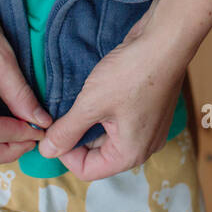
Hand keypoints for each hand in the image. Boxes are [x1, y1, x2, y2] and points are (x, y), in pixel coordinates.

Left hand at [38, 0, 190, 180]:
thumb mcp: (91, 104)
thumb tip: (46, 152)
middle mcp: (143, 146)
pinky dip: (104, 111)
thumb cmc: (131, 74)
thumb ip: (66, 131)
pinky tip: (98, 91)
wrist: (165, 41)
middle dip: (77, 135)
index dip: (64, 153)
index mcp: (130, 153)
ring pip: (108, 135)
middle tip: (63, 111)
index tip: (54, 128)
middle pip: (98, 154)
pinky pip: (120, 120)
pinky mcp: (149, 110)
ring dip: (90, 121)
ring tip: (81, 98)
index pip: (87, 170)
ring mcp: (149, 128)